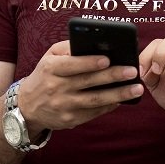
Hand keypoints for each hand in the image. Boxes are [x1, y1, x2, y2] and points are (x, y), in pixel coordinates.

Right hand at [15, 40, 144, 133]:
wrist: (27, 106)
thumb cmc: (45, 74)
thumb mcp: (50, 56)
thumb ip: (69, 47)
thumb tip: (95, 43)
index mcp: (50, 68)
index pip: (71, 65)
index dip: (89, 62)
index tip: (107, 59)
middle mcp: (56, 88)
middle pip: (87, 82)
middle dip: (112, 76)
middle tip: (133, 71)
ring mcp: (63, 106)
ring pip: (94, 100)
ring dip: (118, 95)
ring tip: (136, 89)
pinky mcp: (70, 120)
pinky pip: (94, 113)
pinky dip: (110, 106)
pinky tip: (123, 99)